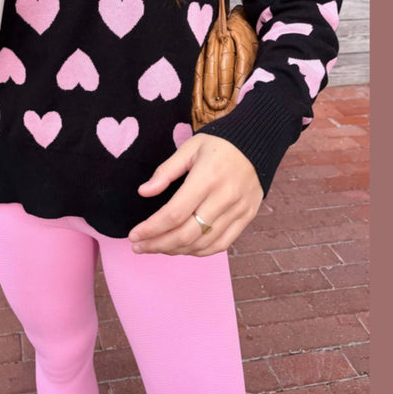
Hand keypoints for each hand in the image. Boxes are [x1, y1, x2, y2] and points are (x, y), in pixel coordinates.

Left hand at [128, 135, 262, 255]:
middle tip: (138, 246)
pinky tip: (182, 248)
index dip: (151, 229)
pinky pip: (222, 244)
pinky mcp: (247, 217)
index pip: (174, 214)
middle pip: (187, 234)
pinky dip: (199, 251)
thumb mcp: (189, 148)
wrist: (258, 141)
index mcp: (207, 178)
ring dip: (176, 251)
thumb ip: (166, 171)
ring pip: (203, 244)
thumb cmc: (219, 143)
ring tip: (156, 248)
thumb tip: (143, 192)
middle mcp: (224, 198)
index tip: (134, 235)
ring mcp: (238, 211)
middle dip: (158, 245)